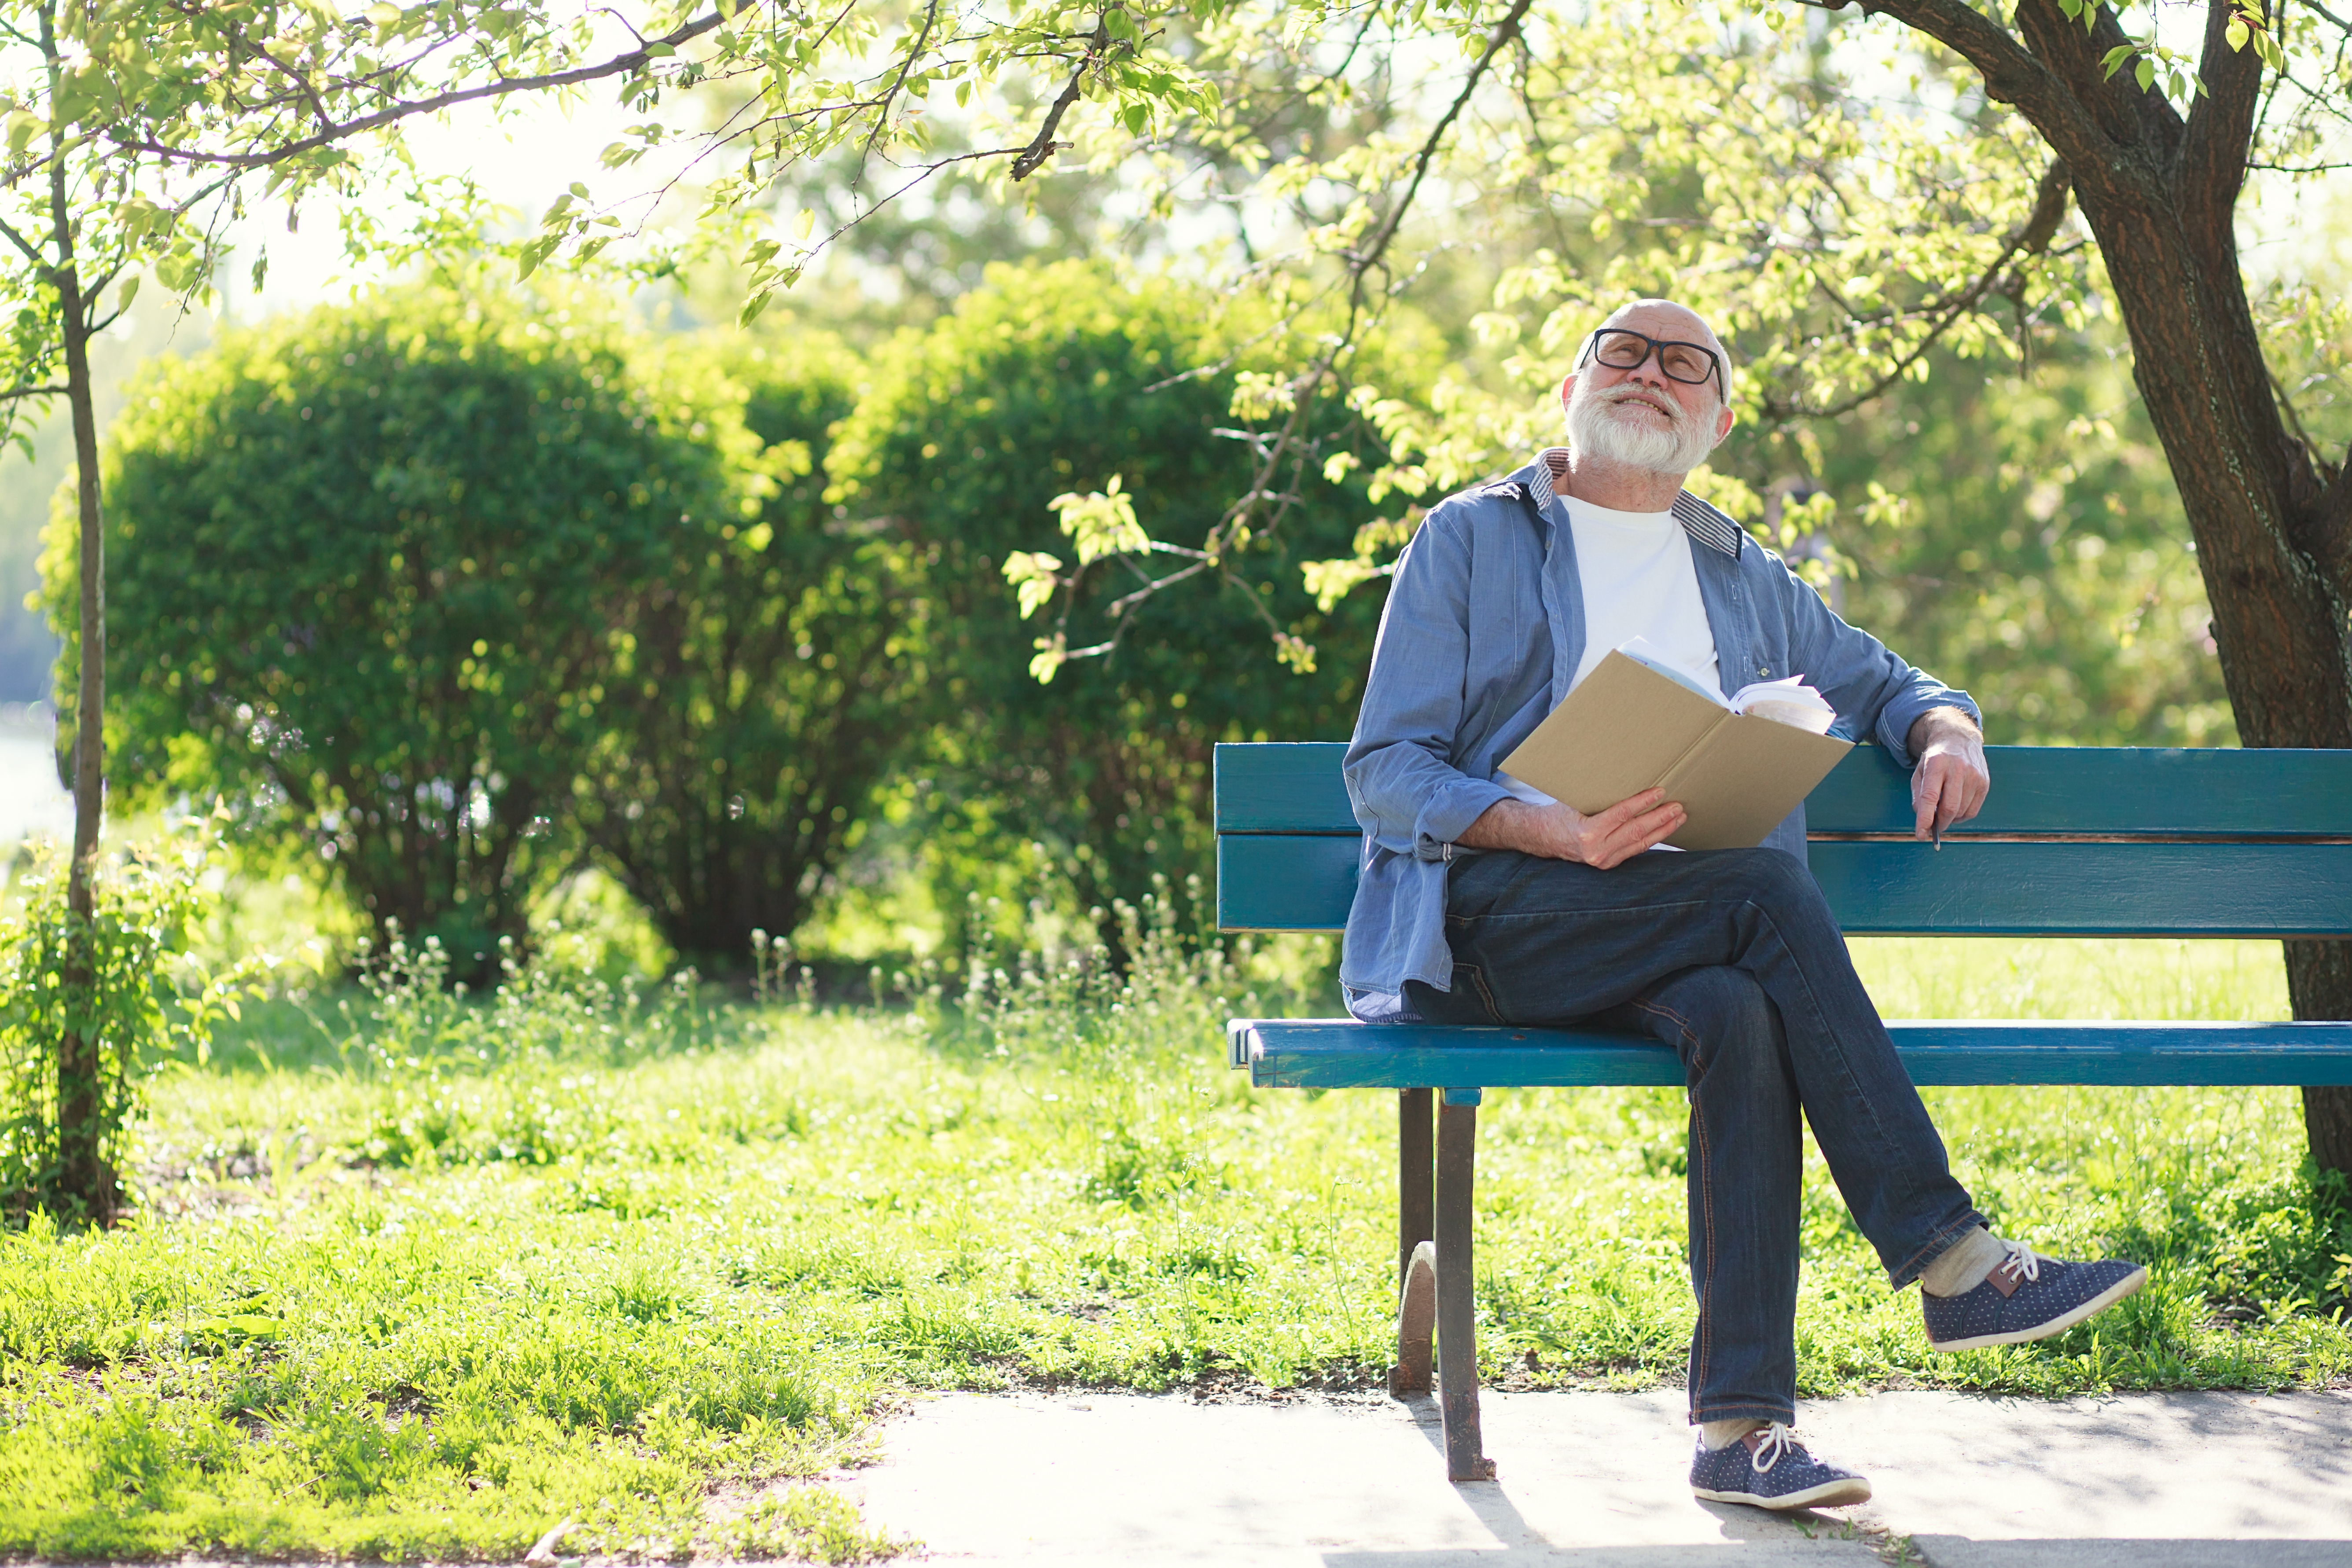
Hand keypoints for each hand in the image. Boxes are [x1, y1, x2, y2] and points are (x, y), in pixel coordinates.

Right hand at [1460, 788, 1685, 868]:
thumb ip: (1597, 794)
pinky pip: (1635, 850)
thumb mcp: (1573, 800)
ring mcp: (1603, 860)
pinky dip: (1652, 838)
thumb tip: (1623, 771)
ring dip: (1663, 829)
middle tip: (1678, 805)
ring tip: (1679, 817)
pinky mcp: (1609, 864)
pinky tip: (1664, 829)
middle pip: (1636, 831)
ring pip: (1641, 843)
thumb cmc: (1559, 812)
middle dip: (1660, 817)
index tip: (1660, 791)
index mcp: (1587, 833)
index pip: (1622, 815)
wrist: (1544, 838)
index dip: (1643, 802)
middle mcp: (1597, 850)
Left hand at [1906, 707, 1989, 841]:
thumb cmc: (1935, 760)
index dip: (1925, 819)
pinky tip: (1956, 809)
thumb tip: (1924, 820)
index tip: (1920, 835)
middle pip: (1949, 808)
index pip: (1930, 797)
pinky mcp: (1985, 782)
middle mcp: (1958, 768)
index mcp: (1936, 764)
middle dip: (1939, 823)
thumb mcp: (1920, 772)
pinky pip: (1973, 811)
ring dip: (1950, 819)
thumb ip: (1918, 796)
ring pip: (1961, 812)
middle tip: (1933, 828)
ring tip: (1943, 812)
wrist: (1958, 740)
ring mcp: (1974, 775)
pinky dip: (1961, 816)